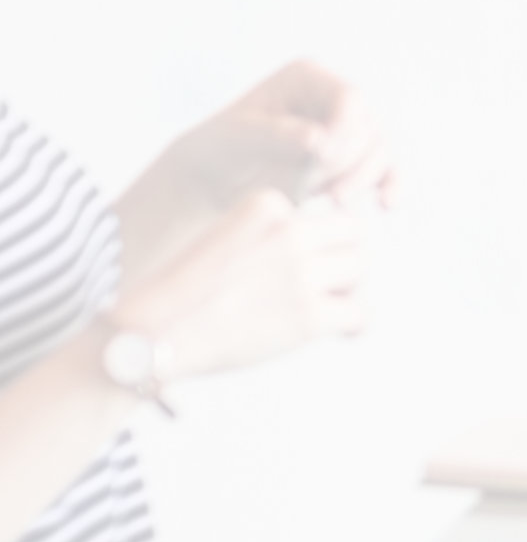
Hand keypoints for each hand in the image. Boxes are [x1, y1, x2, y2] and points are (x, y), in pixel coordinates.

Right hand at [113, 187, 371, 382]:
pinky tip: (346, 332)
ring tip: (324, 310)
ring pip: (360, 271)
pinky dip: (356, 324)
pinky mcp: (309, 315)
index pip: (323, 214)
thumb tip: (335, 251)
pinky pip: (361, 313)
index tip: (294, 268)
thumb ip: (274, 236)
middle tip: (324, 288)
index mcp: (266, 205)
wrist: (150, 336)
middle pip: (354, 236)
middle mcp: (289, 231)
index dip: (318, 242)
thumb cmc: (186, 295)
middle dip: (343, 261)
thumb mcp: (228, 238)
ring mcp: (301, 272)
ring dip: (348, 290)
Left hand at [119, 61, 397, 278]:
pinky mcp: (352, 158)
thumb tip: (323, 141)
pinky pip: (384, 168)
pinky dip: (389, 184)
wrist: (212, 179)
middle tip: (324, 191)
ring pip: (379, 149)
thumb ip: (281, 136)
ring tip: (334, 200)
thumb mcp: (239, 137)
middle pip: (369, 125)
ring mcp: (346, 128)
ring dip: (364, 178)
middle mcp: (333, 97)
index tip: (322, 160)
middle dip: (351, 161)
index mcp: (308, 78)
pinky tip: (386, 205)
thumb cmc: (219, 149)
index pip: (350, 97)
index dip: (346, 129)